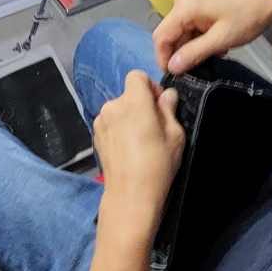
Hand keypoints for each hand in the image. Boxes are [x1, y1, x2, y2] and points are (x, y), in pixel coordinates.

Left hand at [92, 71, 184, 237]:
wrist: (131, 194)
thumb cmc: (158, 163)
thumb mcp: (175, 135)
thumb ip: (169, 110)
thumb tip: (167, 96)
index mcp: (133, 101)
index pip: (136, 76)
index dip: (150, 86)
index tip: (159, 105)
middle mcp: (112, 106)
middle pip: (128, 95)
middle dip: (141, 105)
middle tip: (154, 127)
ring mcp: (100, 121)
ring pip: (118, 110)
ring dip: (129, 117)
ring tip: (141, 141)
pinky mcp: (95, 136)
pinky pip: (110, 123)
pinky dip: (119, 129)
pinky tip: (129, 149)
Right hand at [152, 0, 271, 75]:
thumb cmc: (247, 17)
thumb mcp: (221, 40)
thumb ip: (193, 54)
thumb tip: (172, 68)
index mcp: (184, 6)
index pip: (161, 36)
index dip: (163, 58)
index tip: (173, 76)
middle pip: (171, 33)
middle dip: (183, 52)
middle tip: (202, 66)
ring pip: (182, 30)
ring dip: (195, 45)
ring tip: (216, 53)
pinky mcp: (198, 1)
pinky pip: (190, 23)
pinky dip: (200, 36)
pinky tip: (217, 43)